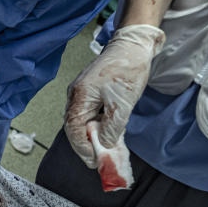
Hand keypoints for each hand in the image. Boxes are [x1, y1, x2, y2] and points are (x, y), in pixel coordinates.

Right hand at [64, 25, 164, 167]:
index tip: (94, 160)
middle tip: (100, 159)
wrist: (134, 45)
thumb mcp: (122, 103)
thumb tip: (104, 144)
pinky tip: (109, 133)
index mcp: (79, 96)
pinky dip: (99, 126)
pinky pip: (91, 114)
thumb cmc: (127, 68)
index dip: (82, 147)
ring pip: (84, 121)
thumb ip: (112, 128)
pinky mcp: (93, 92)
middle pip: (75, 127)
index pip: (73, 129)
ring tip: (107, 149)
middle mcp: (76, 95)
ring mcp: (84, 93)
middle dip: (87, 145)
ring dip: (94, 136)